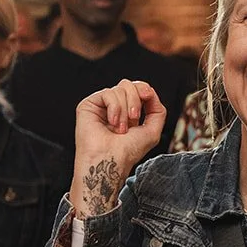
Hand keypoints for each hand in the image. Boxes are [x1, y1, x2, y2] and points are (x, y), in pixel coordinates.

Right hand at [70, 80, 166, 217]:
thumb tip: (149, 91)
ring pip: (120, 89)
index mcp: (128, 111)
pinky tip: (111, 122)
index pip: (137, 88)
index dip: (144, 90)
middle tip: (133, 121)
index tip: (147, 97)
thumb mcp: (152, 130)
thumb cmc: (129, 151)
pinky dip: (115, 108)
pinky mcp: (89, 105)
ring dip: (125, 112)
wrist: (111, 161)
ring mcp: (101, 105)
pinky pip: (108, 93)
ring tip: (119, 129)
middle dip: (136, 102)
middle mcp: (114, 106)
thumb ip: (157, 110)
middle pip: (129, 85)